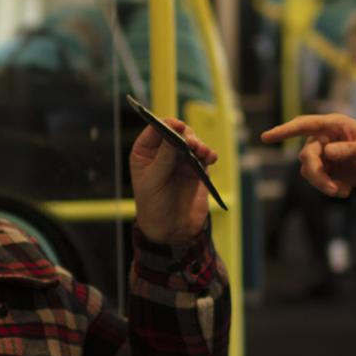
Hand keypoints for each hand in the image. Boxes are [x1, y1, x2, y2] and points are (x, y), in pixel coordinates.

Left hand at [131, 116, 218, 244]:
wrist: (171, 231)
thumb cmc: (154, 207)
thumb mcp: (154, 182)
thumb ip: (164, 158)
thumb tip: (175, 135)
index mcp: (145, 153)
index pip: (155, 130)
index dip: (167, 124)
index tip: (178, 127)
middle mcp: (163, 153)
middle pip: (177, 132)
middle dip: (186, 135)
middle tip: (192, 144)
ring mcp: (180, 160)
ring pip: (192, 141)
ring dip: (199, 144)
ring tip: (203, 153)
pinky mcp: (196, 169)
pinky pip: (204, 156)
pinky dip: (209, 154)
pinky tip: (210, 158)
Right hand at [260, 113, 355, 197]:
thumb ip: (350, 149)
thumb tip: (328, 151)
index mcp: (332, 125)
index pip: (304, 125)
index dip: (285, 131)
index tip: (266, 137)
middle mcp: (322, 138)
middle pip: (306, 156)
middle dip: (317, 175)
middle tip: (333, 190)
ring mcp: (321, 154)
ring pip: (308, 171)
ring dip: (323, 184)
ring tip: (343, 191)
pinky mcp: (323, 169)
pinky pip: (316, 181)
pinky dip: (329, 189)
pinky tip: (345, 191)